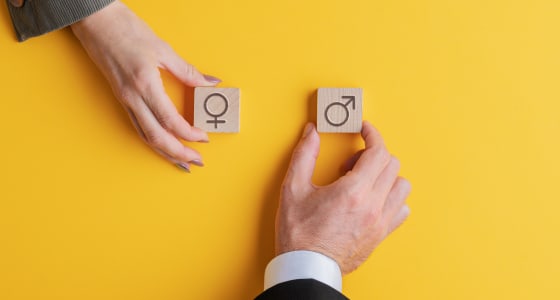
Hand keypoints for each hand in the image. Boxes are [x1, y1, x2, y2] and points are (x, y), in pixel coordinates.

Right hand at [70, 1, 219, 170]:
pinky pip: (138, 127)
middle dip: (178, 153)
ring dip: (165, 151)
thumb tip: (210, 84)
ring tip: (182, 160)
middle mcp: (132, 97)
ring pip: (145, 136)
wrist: (94, 21)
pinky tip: (163, 144)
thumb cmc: (126, 29)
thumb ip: (188, 71)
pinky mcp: (121, 98)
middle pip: (156, 137)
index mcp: (145, 84)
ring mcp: (124, 100)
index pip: (170, 120)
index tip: (204, 137)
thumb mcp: (163, 48)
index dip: (189, 133)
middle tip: (197, 161)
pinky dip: (153, 140)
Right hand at [276, 122, 410, 273]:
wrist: (306, 268)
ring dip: (385, 176)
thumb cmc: (298, 233)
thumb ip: (304, 156)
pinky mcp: (381, 235)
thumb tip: (311, 133)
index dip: (372, 134)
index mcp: (353, 192)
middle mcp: (372, 206)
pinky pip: (402, 209)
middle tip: (351, 163)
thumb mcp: (293, 189)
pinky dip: (392, 198)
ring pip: (402, 186)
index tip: (364, 129)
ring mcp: (380, 222)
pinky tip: (373, 200)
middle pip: (391, 165)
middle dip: (373, 154)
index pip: (378, 152)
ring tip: (363, 181)